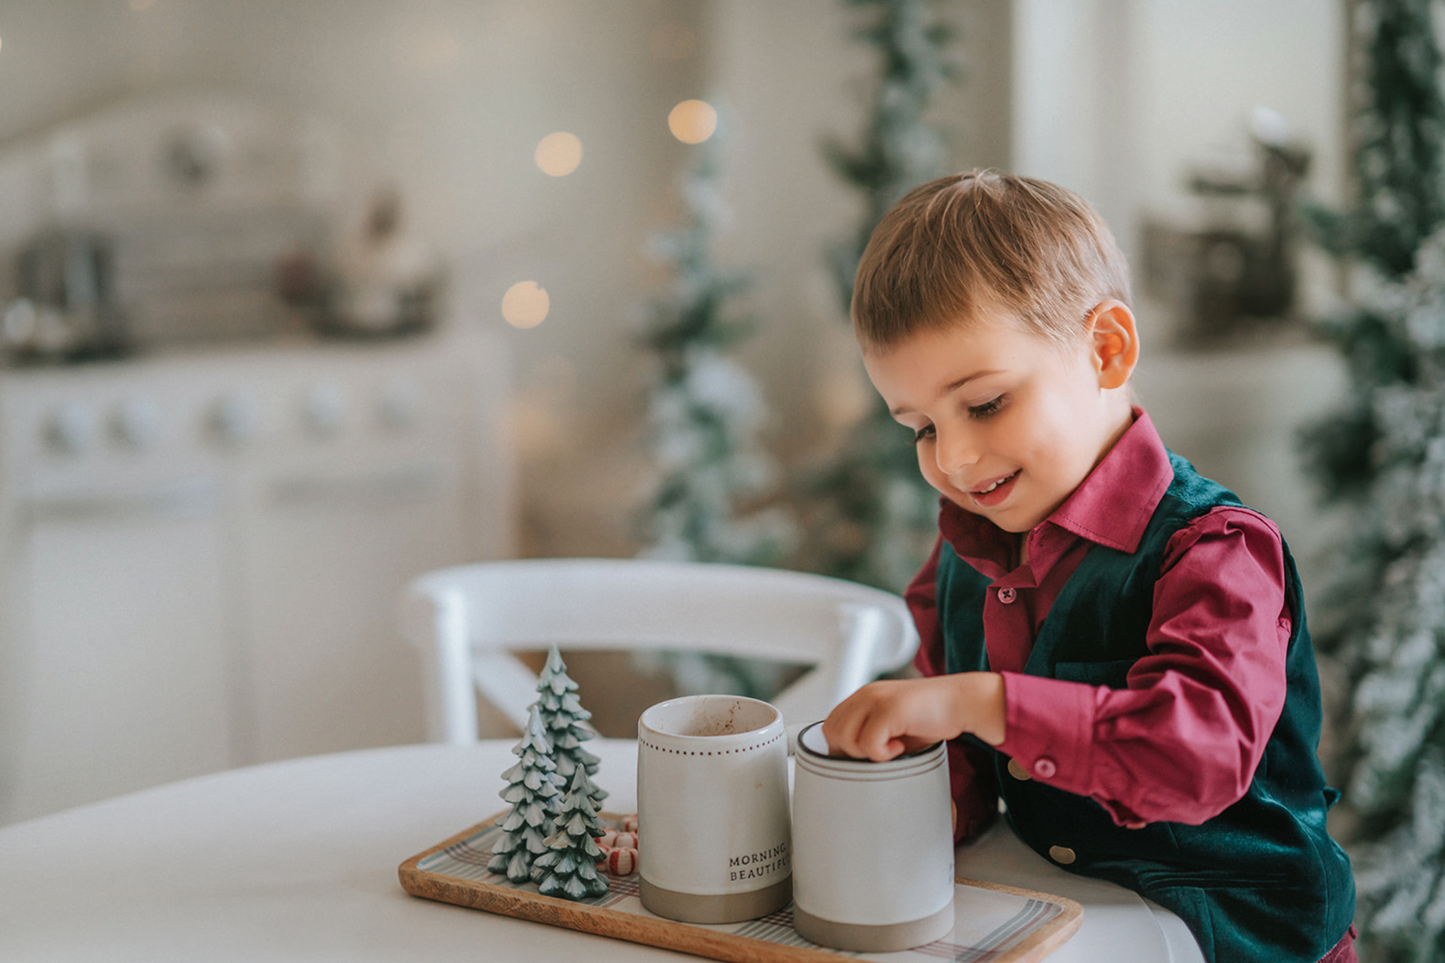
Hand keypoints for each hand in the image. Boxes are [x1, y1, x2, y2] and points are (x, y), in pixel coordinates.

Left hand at [821, 672, 1005, 761]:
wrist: (962, 702)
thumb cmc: (931, 718)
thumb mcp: (893, 726)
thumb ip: (870, 734)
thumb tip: (850, 764)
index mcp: (863, 697)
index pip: (831, 725)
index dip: (841, 747)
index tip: (862, 759)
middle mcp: (866, 694)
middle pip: (833, 733)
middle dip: (851, 753)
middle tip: (878, 757)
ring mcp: (876, 699)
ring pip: (846, 738)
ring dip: (866, 754)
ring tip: (891, 751)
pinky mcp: (890, 709)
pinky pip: (869, 743)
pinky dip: (883, 754)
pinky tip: (900, 748)